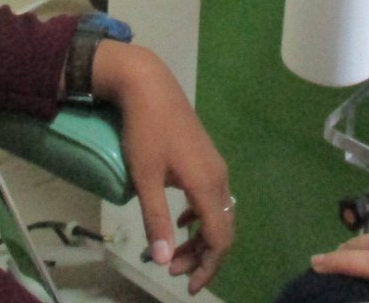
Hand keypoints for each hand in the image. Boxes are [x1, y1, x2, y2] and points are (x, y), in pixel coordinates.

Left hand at [91, 41, 232, 293]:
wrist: (149, 85)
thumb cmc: (145, 131)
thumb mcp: (145, 178)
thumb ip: (156, 220)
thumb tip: (163, 260)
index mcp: (208, 185)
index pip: (219, 238)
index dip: (206, 266)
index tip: (186, 285)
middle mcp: (219, 177)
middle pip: (223, 229)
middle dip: (202, 257)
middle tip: (172, 270)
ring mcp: (215, 166)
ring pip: (218, 214)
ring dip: (199, 238)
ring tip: (173, 252)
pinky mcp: (206, 158)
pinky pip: (212, 198)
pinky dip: (199, 218)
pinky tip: (180, 222)